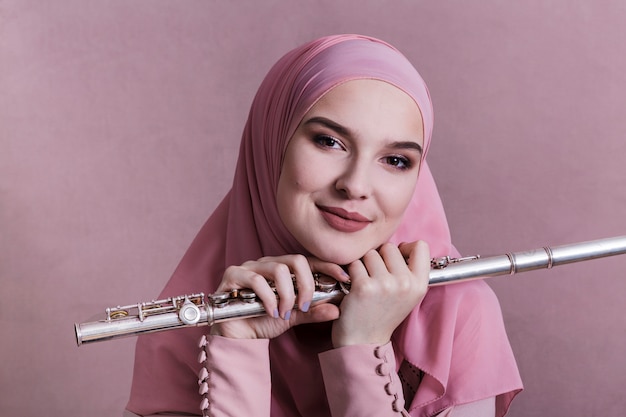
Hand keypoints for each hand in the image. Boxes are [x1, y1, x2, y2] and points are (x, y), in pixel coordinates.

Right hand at [210, 255, 348, 339]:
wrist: (237, 338)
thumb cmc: (262, 323)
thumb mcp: (293, 318)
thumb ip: (313, 312)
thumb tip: (337, 309)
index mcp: (282, 269)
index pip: (308, 261)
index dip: (327, 266)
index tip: (344, 278)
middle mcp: (267, 263)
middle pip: (296, 260)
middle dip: (306, 284)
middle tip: (305, 305)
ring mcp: (249, 267)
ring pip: (278, 269)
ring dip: (287, 294)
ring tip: (285, 313)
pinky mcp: (233, 275)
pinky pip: (256, 279)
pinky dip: (268, 298)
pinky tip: (271, 312)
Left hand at [331, 240, 429, 346]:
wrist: (363, 342)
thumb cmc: (382, 315)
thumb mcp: (407, 296)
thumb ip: (408, 271)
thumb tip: (401, 245)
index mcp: (419, 285)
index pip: (421, 246)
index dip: (405, 247)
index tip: (395, 260)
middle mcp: (405, 283)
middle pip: (389, 247)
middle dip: (379, 258)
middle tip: (375, 277)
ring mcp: (384, 284)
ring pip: (370, 253)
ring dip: (364, 264)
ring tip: (365, 282)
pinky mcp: (363, 286)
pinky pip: (354, 263)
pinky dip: (351, 273)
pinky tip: (354, 287)